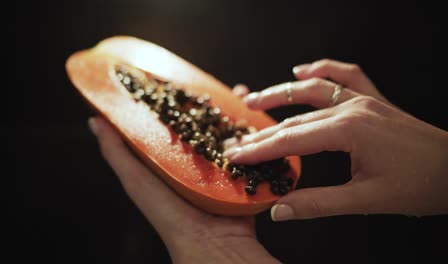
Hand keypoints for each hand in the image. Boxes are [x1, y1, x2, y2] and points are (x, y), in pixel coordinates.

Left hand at [88, 84, 278, 263]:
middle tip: (215, 87)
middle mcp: (197, 164)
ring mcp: (221, 169)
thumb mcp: (136, 179)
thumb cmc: (168, 213)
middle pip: (203, 127)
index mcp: (172, 162)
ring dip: (235, 115)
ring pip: (229, 135)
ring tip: (240, 95)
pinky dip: (256, 135)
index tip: (180, 82)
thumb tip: (94, 120)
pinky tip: (259, 118)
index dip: (175, 103)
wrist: (210, 242)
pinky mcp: (243, 176)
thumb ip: (117, 151)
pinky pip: (251, 151)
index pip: (173, 125)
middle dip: (210, 105)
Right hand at [224, 59, 447, 220]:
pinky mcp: (374, 101)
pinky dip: (322, 70)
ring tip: (253, 101)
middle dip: (262, 132)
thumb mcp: (366, 200)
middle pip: (296, 118)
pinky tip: (303, 71)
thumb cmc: (421, 186)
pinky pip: (345, 75)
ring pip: (313, 90)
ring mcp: (364, 100)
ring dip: (280, 94)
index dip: (260, 150)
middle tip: (236, 140)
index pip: (291, 140)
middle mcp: (352, 108)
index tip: (236, 156)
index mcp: (348, 130)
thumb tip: (280, 210)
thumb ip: (318, 204)